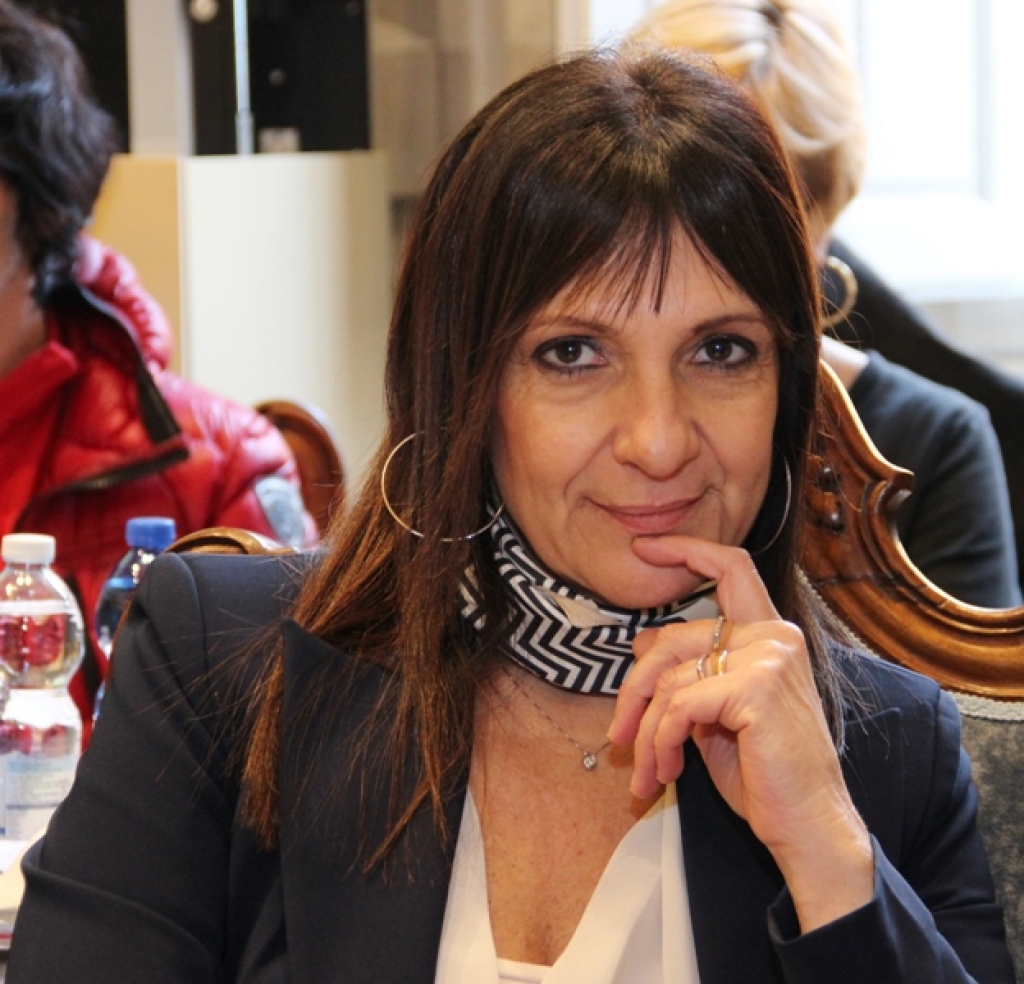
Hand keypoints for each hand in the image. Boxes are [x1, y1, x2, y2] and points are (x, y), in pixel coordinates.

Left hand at [607, 535, 872, 931]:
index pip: (731, 567)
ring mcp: (769, 657)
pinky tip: (668, 771)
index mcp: (770, 635)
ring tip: (648, 771)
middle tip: (618, 734)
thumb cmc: (765, 775)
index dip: (685, 548)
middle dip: (633, 690)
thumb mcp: (715, 715)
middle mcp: (774, 636)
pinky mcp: (756, 687)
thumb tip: (642, 639)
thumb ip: (687, 673)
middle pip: (670, 638)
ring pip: (668, 678)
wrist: (809, 826)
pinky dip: (661, 742)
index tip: (644, 546)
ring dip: (646, 732)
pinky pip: (678, 705)